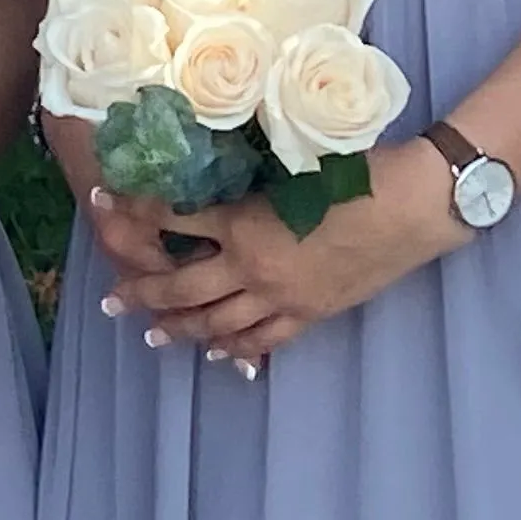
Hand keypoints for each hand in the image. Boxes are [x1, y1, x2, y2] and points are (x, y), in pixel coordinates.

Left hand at [100, 139, 463, 372]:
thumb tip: (216, 173)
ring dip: (180, 329)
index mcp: (245, 224)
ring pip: (217, 323)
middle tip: (110, 299)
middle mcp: (254, 269)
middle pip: (182, 288)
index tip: (107, 202)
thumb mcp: (293, 167)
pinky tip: (219, 353)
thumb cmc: (359, 172)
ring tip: (151, 332)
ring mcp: (282, 298)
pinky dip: (237, 349)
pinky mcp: (310, 314)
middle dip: (142, 293)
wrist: (413, 208)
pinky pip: (264, 339)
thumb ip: (251, 180)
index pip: (175, 220)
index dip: (136, 212)